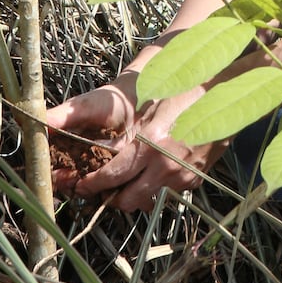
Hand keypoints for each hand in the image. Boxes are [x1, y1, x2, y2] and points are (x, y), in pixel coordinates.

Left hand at [45, 71, 225, 212]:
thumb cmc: (182, 80)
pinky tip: (150, 172)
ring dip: (132, 194)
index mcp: (149, 143)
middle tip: (98, 188)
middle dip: (109, 197)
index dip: (91, 185)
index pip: (111, 177)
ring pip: (147, 201)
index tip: (79, 185)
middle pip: (127, 200)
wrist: (229, 83)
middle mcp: (166, 165)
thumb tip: (52, 120)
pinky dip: (155, 188)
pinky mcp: (196, 178)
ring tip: (123, 181)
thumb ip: (106, 115)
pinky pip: (167, 193)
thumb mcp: (145, 92)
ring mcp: (184, 175)